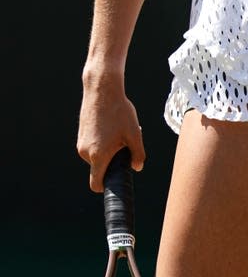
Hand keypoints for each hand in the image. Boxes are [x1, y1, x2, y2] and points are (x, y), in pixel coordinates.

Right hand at [77, 74, 145, 191]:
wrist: (102, 89)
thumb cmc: (119, 111)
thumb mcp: (134, 133)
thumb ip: (138, 154)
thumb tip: (137, 167)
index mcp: (98, 156)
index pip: (96, 184)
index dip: (105, 187)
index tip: (114, 184)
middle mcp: (86, 152)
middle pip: (99, 167)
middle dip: (111, 160)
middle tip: (123, 143)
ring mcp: (81, 142)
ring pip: (96, 155)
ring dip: (106, 149)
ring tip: (117, 130)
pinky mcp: (81, 133)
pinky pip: (92, 144)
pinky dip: (101, 140)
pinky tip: (110, 125)